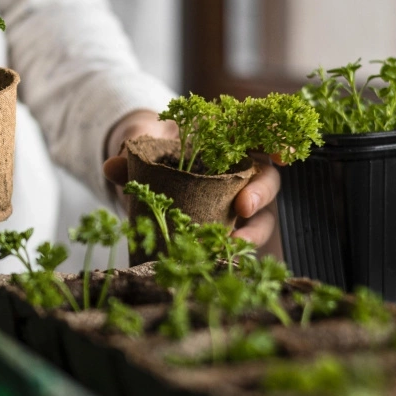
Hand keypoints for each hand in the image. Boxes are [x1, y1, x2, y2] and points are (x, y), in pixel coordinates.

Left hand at [101, 110, 282, 255]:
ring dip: (253, 230)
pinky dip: (236, 249)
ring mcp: (237, 199)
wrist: (143, 169)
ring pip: (261, 215)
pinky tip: (225, 259)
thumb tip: (111, 166)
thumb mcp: (141, 146)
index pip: (263, 136)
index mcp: (228, 139)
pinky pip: (240, 238)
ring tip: (235, 244)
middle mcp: (241, 169)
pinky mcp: (227, 225)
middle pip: (266, 178)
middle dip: (261, 192)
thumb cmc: (154, 149)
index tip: (284, 154)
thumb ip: (132, 152)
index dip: (278, 142)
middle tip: (244, 207)